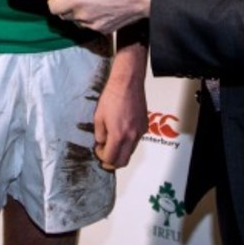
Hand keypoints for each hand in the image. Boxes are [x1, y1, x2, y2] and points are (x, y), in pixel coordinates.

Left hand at [47, 0, 160, 32]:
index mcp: (78, 0)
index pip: (53, 8)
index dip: (53, 0)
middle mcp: (83, 16)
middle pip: (64, 15)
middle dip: (65, 5)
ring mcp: (95, 25)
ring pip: (78, 21)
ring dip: (79, 12)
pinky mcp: (107, 29)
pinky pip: (92, 25)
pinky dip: (92, 17)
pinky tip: (102, 5)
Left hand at [92, 50, 147, 169]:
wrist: (127, 83)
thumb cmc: (112, 97)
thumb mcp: (98, 117)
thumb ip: (100, 134)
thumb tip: (102, 143)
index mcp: (119, 135)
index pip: (111, 158)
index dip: (102, 157)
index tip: (98, 150)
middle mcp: (132, 136)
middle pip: (123, 161)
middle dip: (113, 162)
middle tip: (105, 155)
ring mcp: (140, 131)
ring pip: (131, 151)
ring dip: (121, 152)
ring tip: (112, 140)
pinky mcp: (145, 125)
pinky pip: (136, 140)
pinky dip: (128, 142)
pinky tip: (122, 131)